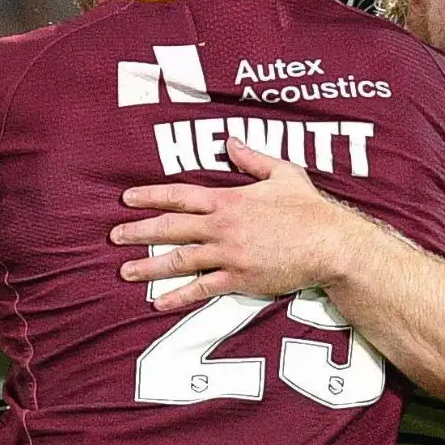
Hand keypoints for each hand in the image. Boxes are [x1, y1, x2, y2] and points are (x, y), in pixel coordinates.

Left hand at [110, 138, 356, 309]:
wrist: (330, 245)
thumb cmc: (309, 209)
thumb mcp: (283, 173)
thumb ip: (252, 159)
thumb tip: (230, 141)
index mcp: (228, 201)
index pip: (180, 197)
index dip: (150, 196)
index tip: (126, 199)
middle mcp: (222, 229)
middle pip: (171, 229)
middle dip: (139, 232)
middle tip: (114, 235)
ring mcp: (228, 256)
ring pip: (179, 261)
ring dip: (149, 267)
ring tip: (125, 271)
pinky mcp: (239, 280)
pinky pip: (201, 290)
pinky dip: (178, 297)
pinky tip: (158, 303)